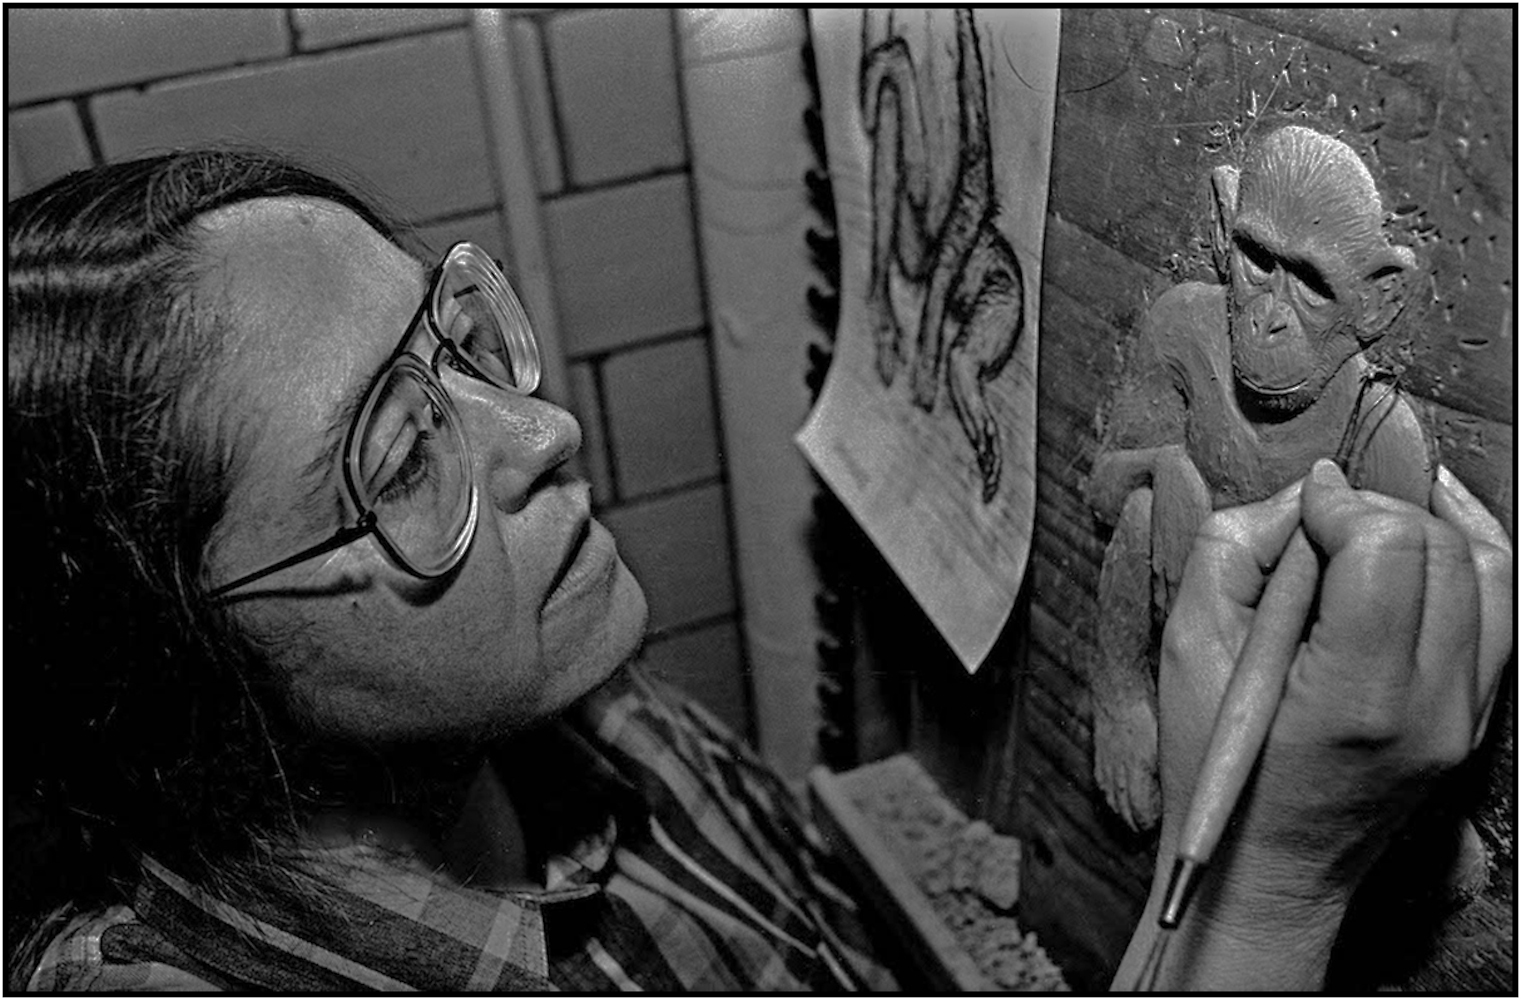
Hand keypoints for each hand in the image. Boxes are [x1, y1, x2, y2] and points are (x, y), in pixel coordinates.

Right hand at [1118, 459, 1511, 988]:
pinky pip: (1501, 607)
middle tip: (1320, 523)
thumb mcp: (1187, 646)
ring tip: (1366, 522)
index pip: (1387, 547)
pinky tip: (1422, 530)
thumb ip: (1232, 550)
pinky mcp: (1476, 714)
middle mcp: (1431, 706)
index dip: (1340, 505)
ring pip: (1485, 567)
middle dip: (1376, 509)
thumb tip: (1302, 498)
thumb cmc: (1213, 765)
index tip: (1301, 510)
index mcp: (1355, 696)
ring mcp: (1465, 714)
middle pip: (1438, 548)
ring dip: (1422, 525)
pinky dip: (1465, 555)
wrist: (1269, 867)